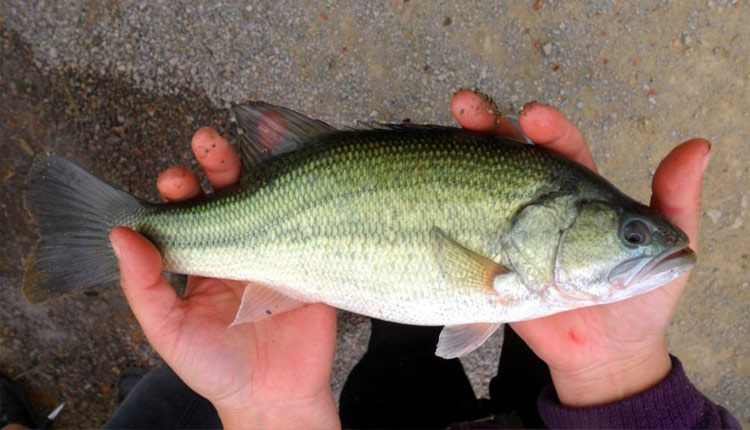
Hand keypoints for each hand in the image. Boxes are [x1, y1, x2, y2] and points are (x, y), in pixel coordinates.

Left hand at [109, 128, 338, 427]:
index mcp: (204, 261)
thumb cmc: (217, 368)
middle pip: (229, 194)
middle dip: (217, 164)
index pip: (189, 213)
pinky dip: (307, 186)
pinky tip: (302, 159)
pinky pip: (309, 216)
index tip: (175, 179)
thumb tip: (121, 235)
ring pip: (268, 196)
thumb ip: (144, 286)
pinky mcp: (311, 256)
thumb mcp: (169, 331)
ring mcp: (278, 248)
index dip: (180, 190)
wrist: (276, 397)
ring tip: (254, 134)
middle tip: (207, 143)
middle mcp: (240, 247)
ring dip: (260, 164)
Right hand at [451, 90, 708, 406]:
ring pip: (478, 185)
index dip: (547, 128)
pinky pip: (461, 234)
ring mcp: (508, 232)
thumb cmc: (640, 303)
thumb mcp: (666, 250)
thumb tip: (697, 145)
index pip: (559, 149)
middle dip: (485, 124)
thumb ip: (676, 200)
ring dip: (456, 153)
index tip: (532, 116)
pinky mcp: (488, 262)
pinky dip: (436, 208)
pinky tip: (418, 184)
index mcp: (578, 195)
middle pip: (507, 154)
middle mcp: (538, 206)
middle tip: (466, 107)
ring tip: (438, 131)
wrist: (602, 356)